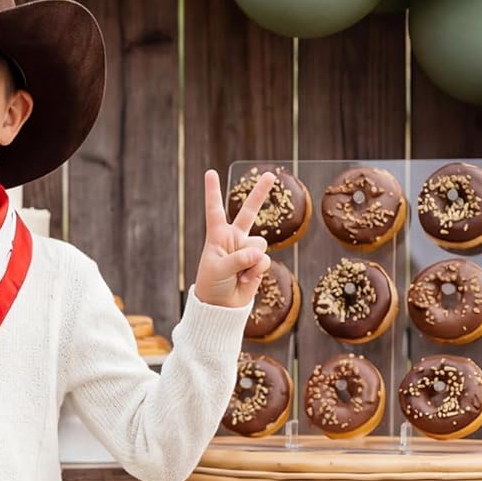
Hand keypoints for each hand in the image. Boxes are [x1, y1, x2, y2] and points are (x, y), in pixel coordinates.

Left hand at [192, 167, 272, 308]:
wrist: (221, 307)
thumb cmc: (212, 286)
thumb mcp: (219, 270)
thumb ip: (239, 259)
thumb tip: (259, 254)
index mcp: (217, 236)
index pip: (215, 210)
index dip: (213, 192)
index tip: (210, 173)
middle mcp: (234, 239)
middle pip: (249, 212)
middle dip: (260, 193)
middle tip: (271, 174)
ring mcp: (247, 250)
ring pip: (259, 244)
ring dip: (250, 261)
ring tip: (238, 274)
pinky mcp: (258, 263)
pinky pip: (264, 260)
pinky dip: (256, 271)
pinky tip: (245, 280)